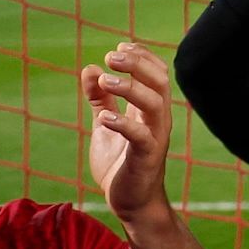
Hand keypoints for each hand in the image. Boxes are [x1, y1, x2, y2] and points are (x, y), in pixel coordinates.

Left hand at [83, 43, 174, 221]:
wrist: (130, 202)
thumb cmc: (120, 163)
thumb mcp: (105, 125)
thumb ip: (100, 100)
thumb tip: (89, 69)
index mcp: (150, 109)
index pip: (156, 72)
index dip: (141, 55)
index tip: (119, 46)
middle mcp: (158, 118)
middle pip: (159, 81)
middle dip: (137, 64)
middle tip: (112, 55)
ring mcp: (155, 137)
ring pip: (154, 103)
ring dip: (131, 88)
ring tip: (106, 79)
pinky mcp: (146, 157)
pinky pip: (141, 136)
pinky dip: (124, 124)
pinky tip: (104, 118)